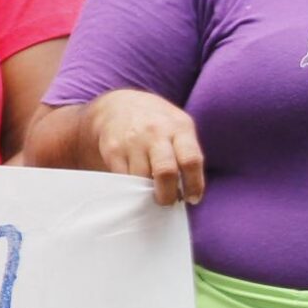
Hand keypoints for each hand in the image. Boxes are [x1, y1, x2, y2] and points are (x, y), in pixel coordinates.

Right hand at [85, 90, 205, 206]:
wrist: (117, 105)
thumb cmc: (158, 123)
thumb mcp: (179, 127)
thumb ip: (188, 154)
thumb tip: (190, 190)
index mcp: (178, 128)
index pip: (191, 160)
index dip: (194, 184)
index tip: (192, 198)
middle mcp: (155, 133)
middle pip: (165, 172)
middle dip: (168, 194)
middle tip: (167, 202)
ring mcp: (132, 141)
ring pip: (142, 179)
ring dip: (147, 191)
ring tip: (151, 190)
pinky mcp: (113, 150)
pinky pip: (124, 178)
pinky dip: (131, 185)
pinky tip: (136, 182)